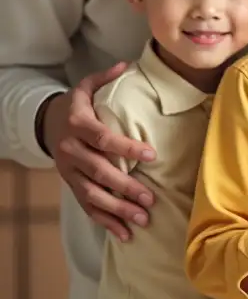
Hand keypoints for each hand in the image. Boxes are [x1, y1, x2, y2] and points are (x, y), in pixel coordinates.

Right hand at [40, 63, 155, 241]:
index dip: (126, 148)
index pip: (103, 138)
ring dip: (117, 209)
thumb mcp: (86, 86)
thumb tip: (126, 64)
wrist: (46, 124)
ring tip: (142, 219)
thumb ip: (106, 78)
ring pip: (93, 194)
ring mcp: (69, 171)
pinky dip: (105, 221)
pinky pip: (87, 206)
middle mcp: (71, 150)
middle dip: (125, 187)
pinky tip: (125, 233)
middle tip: (150, 198)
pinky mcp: (71, 185)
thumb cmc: (77, 105)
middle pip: (98, 171)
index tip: (151, 155)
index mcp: (78, 125)